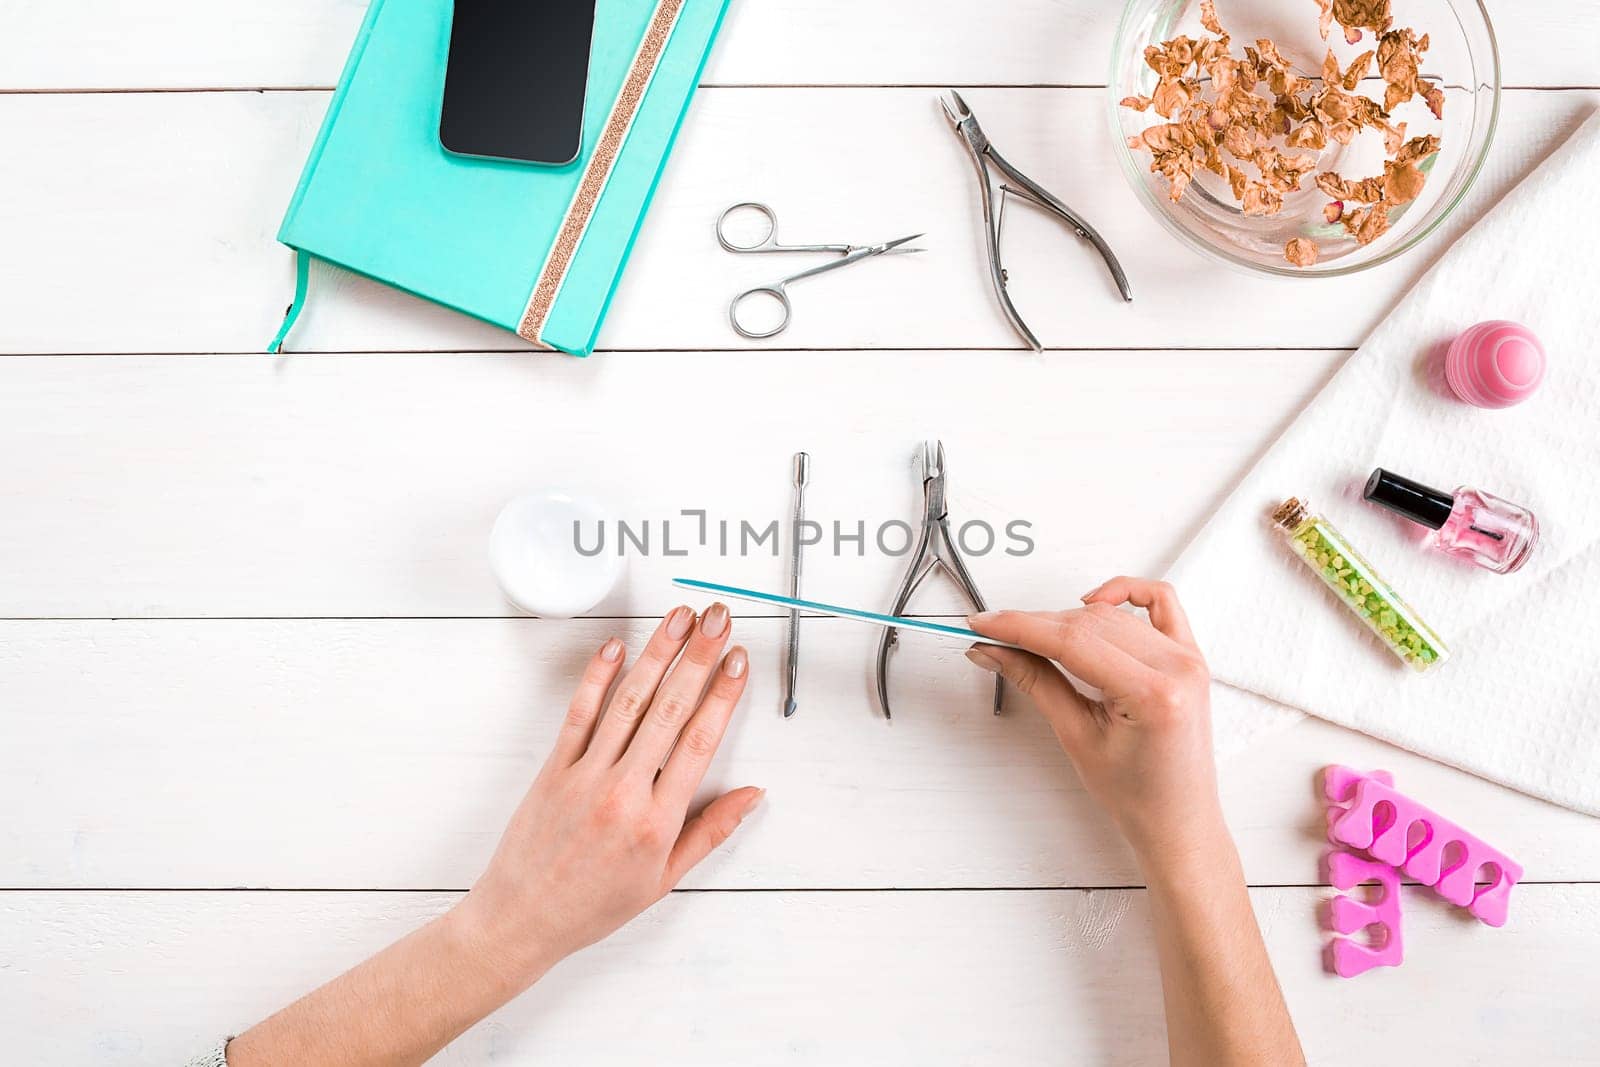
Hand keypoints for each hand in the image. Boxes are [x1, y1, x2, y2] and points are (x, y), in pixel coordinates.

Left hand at [454, 602, 761, 987]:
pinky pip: (579, 714)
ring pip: (628, 702)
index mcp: (658, 822)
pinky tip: (616, 646)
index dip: (723, 694)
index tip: (738, 659)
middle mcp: (624, 793)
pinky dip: (597, 677)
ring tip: (678, 618)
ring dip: (656, 654)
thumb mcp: (664, 879)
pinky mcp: (553, 769)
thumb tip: (753, 794)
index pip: (700, 742)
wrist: (522, 921)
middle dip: (697, 657)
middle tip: (716, 617)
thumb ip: (711, 831)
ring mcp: (586, 776)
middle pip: (670, 710)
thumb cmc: (594, 905)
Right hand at [966, 577, 1220, 866]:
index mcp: (1153, 695)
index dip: (1020, 627)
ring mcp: (1187, 659)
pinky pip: (1160, 601)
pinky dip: (1125, 592)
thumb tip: (995, 651)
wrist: (1177, 819)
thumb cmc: (1137, 794)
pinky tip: (1094, 601)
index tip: (984, 623)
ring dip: (1067, 618)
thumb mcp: (1076, 737)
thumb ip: (1036, 682)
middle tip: (994, 636)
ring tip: (1033, 638)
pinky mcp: (1189, 655)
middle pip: (1089, 622)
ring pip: (1113, 613)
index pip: (1072, 641)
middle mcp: (1177, 669)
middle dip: (1035, 625)